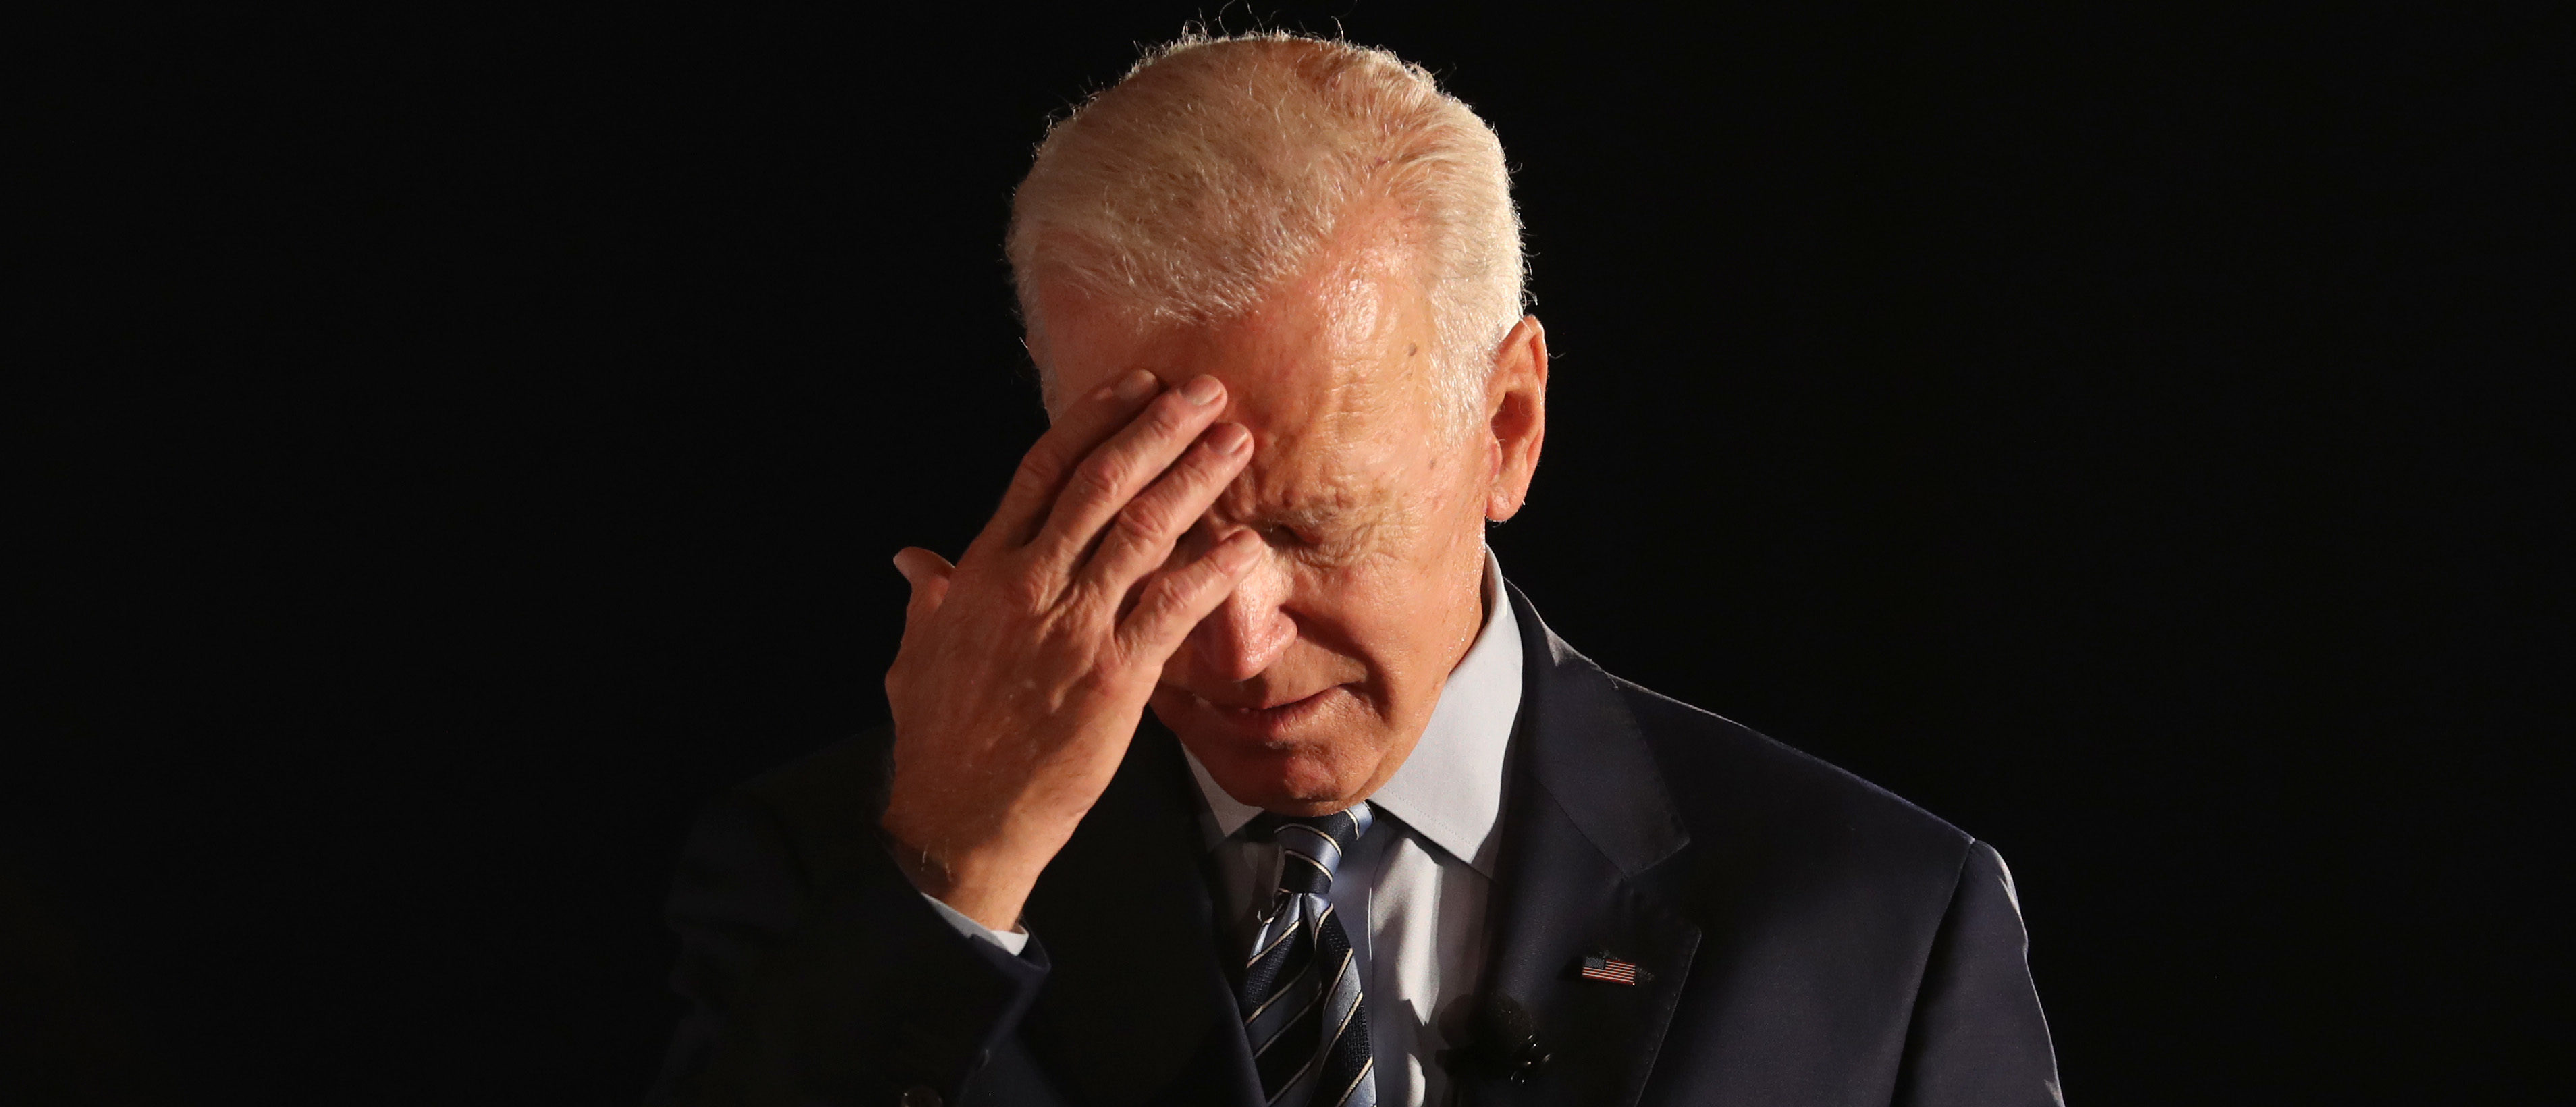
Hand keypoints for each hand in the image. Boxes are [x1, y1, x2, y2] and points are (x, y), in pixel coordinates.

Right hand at [879, 371, 1259, 930]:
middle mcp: (1029, 585)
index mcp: (981, 570)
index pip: (1042, 471)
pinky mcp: (1116, 675)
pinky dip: (1214, 570)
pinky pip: (1176, 607)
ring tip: (1237, 443)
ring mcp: (1075, 627)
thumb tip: (913, 559)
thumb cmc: (940, 737)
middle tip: (1207, 393)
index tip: (1135, 386)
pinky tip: (1246, 544)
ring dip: (1196, 479)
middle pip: (1103, 483)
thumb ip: (929, 597)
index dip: (1094, 419)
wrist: (960, 815)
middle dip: (1160, 430)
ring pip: (1144, 530)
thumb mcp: (917, 651)